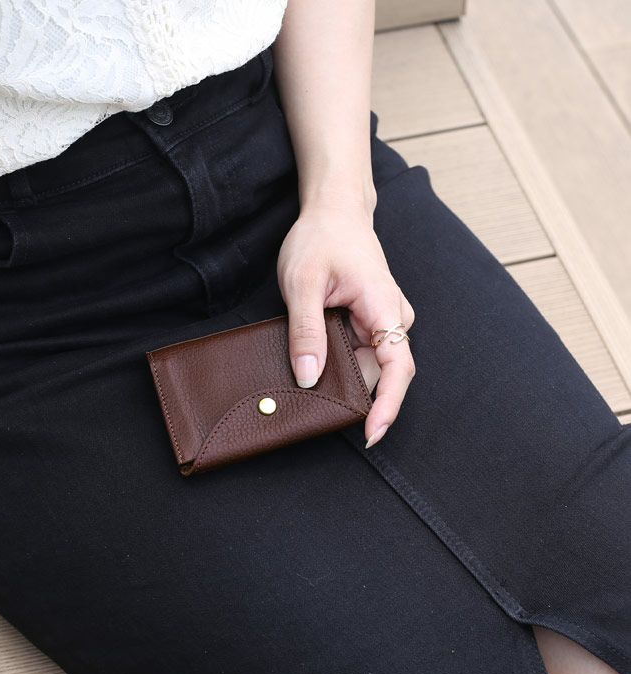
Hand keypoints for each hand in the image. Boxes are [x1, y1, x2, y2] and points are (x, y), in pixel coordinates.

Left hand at [276, 199, 414, 448]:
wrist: (333, 212)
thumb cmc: (321, 239)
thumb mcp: (303, 284)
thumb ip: (306, 331)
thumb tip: (308, 377)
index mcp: (384, 308)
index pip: (398, 368)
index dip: (387, 405)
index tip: (371, 433)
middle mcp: (392, 318)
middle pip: (378, 372)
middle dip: (351, 394)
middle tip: (311, 406)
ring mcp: (382, 321)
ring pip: (367, 365)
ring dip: (341, 377)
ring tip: (306, 377)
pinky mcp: (369, 321)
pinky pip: (358, 352)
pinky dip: (337, 363)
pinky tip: (314, 364)